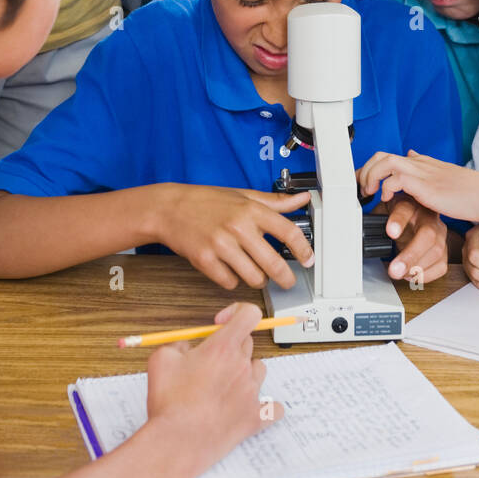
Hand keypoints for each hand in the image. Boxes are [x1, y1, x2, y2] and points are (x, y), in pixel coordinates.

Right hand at [146, 302, 278, 477]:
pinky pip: (273, 408)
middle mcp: (242, 366)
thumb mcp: (161, 359)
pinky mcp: (256, 418)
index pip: (249, 314)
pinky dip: (265, 407)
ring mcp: (252, 392)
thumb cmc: (168, 402)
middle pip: (247, 342)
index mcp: (223, 347)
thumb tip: (188, 347)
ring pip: (258, 370)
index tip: (220, 324)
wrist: (176, 442)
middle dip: (230, 346)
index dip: (235, 313)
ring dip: (244, 372)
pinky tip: (248, 408)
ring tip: (223, 386)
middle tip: (209, 362)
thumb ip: (179, 344)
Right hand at [156, 183, 314, 289]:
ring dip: (258, 280)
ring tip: (254, 272)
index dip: (303, 249)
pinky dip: (233, 280)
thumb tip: (302, 198)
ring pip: (253, 277)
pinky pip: (230, 282)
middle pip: (273, 263)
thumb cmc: (207, 201)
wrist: (169, 208)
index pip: (287, 232)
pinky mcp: (205, 260)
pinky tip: (229, 269)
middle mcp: (238, 227)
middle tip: (288, 281)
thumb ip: (274, 201)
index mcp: (251, 209)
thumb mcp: (242, 195)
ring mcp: (221, 245)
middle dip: (286, 278)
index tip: (308, 260)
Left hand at [359, 150, 478, 223]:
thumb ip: (427, 172)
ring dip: (371, 177)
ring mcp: (423, 172)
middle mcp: (420, 164)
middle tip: (360, 189)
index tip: (364, 184)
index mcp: (424, 163)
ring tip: (368, 194)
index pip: (389, 157)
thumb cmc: (472, 193)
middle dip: (365, 170)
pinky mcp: (425, 185)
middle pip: (381, 155)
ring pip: (384, 162)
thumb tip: (412, 154)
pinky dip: (385, 188)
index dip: (371, 169)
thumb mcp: (445, 179)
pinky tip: (386, 201)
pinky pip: (395, 179)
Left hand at [378, 195, 447, 284]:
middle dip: (411, 255)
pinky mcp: (444, 249)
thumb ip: (373, 221)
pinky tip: (411, 276)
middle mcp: (428, 217)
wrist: (415, 216)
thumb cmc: (397, 215)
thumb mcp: (383, 211)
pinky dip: (426, 275)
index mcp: (410, 203)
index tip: (390, 233)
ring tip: (399, 274)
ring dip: (417, 268)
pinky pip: (441, 265)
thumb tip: (358, 234)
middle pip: (427, 234)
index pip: (406, 208)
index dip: (398, 221)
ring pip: (436, 251)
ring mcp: (439, 233)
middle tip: (394, 270)